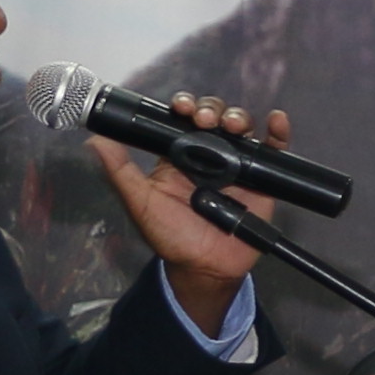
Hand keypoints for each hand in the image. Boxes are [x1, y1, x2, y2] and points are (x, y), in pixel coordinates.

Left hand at [91, 94, 293, 328]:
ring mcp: (236, 163)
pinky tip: (276, 121)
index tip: (182, 108)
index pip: (182, 121)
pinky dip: (278, 133)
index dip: (184, 107)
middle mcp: (208, 154)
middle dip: (212, 109)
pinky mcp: (261, 176)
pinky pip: (273, 150)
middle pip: (214, 116)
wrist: (205, 267)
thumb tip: (96, 141)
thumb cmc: (171, 236)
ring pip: (241, 127)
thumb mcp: (141, 203)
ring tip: (232, 125)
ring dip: (238, 117)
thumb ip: (121, 173)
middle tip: (204, 119)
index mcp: (179, 156)